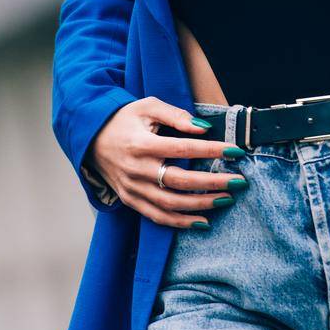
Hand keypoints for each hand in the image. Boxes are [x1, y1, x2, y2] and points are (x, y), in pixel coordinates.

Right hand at [87, 97, 246, 227]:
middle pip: (180, 181)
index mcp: (141, 144)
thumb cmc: (123, 119)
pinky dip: (180, 222)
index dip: (211, 150)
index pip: (182, 148)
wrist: (91, 138)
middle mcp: (136, 169)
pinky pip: (157, 216)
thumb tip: (204, 128)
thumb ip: (175, 115)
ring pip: (170, 204)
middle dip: (213, 182)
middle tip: (239, 181)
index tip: (236, 151)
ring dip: (201, 205)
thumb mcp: (147, 106)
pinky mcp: (130, 200)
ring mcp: (132, 188)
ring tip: (226, 200)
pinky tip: (203, 222)